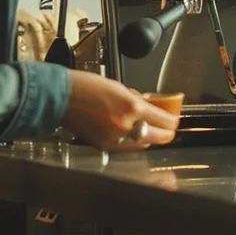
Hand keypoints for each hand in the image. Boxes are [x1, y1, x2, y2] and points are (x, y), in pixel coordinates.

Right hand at [62, 71, 178, 151]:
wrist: (61, 97)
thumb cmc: (85, 87)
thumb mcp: (119, 87)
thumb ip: (136, 99)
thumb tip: (149, 105)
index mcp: (131, 107)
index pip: (163, 120)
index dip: (172, 120)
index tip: (174, 119)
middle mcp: (124, 125)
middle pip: (158, 137)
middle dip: (166, 133)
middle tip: (169, 129)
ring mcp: (114, 138)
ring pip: (143, 144)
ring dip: (149, 138)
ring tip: (151, 131)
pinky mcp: (103, 146)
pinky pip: (126, 148)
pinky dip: (132, 143)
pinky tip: (133, 135)